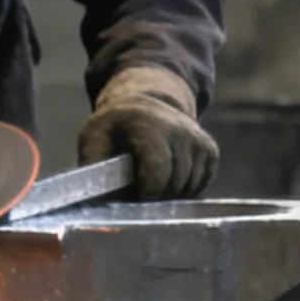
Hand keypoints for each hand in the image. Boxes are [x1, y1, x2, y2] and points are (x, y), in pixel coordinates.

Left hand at [78, 65, 219, 198]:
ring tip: (150, 181)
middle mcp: (181, 130)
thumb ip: (92, 162)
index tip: (135, 196)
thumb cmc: (115, 126)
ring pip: (188, 188)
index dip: (146, 193)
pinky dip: (183, 189)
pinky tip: (168, 176)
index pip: (158, 172)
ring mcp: (199, 140)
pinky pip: (199, 185)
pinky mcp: (210, 151)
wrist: (148, 103)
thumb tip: (89, 193)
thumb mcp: (93, 136)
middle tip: (138, 191)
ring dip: (168, 194)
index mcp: (150, 126)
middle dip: (155, 197)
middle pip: (174, 185)